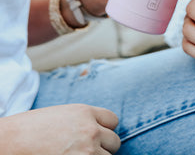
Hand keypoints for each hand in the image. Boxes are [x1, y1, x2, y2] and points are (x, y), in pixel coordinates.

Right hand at [0, 104, 119, 153]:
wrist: (9, 142)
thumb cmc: (31, 129)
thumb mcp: (63, 115)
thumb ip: (84, 120)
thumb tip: (100, 131)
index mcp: (86, 113)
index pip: (113, 121)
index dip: (104, 130)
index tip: (96, 136)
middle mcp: (91, 131)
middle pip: (114, 142)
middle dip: (103, 147)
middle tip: (84, 150)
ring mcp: (87, 152)